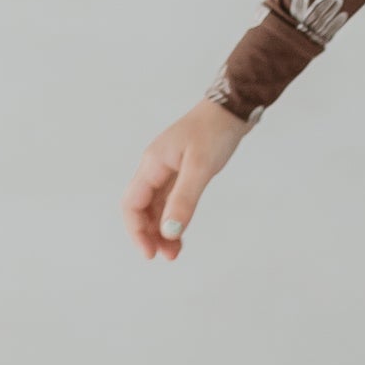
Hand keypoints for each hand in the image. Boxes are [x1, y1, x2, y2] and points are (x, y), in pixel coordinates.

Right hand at [121, 99, 253, 260]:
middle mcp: (155, 168)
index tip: (150, 253)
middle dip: (150, 235)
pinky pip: (170, 201)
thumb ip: (184, 199)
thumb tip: (169, 232)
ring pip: (156, 207)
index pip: (132, 204)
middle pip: (141, 209)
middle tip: (168, 256)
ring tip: (176, 252)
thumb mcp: (200, 167)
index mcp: (152, 164)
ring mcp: (168, 170)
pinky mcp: (182, 171)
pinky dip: (174, 219)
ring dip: (162, 230)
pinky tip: (181, 233)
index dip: (136, 231)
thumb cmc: (214, 131)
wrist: (233, 109)